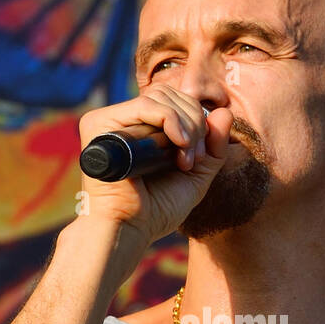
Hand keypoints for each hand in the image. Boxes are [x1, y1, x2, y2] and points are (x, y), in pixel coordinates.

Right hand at [75, 87, 236, 251]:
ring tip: (184, 159)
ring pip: (160, 96)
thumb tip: (225, 111)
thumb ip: (214, 146)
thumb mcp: (196, 176)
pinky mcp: (99, 123)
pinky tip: (178, 144)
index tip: (199, 157)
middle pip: (169, 94)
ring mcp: (110, 120)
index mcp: (142, 128)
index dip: (196, 120)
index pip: (175, 100)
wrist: (129, 230)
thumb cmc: (157, 210)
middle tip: (193, 159)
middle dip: (194, 122)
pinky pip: (145, 105)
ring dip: (185, 124)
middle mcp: (125, 120)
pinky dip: (170, 119)